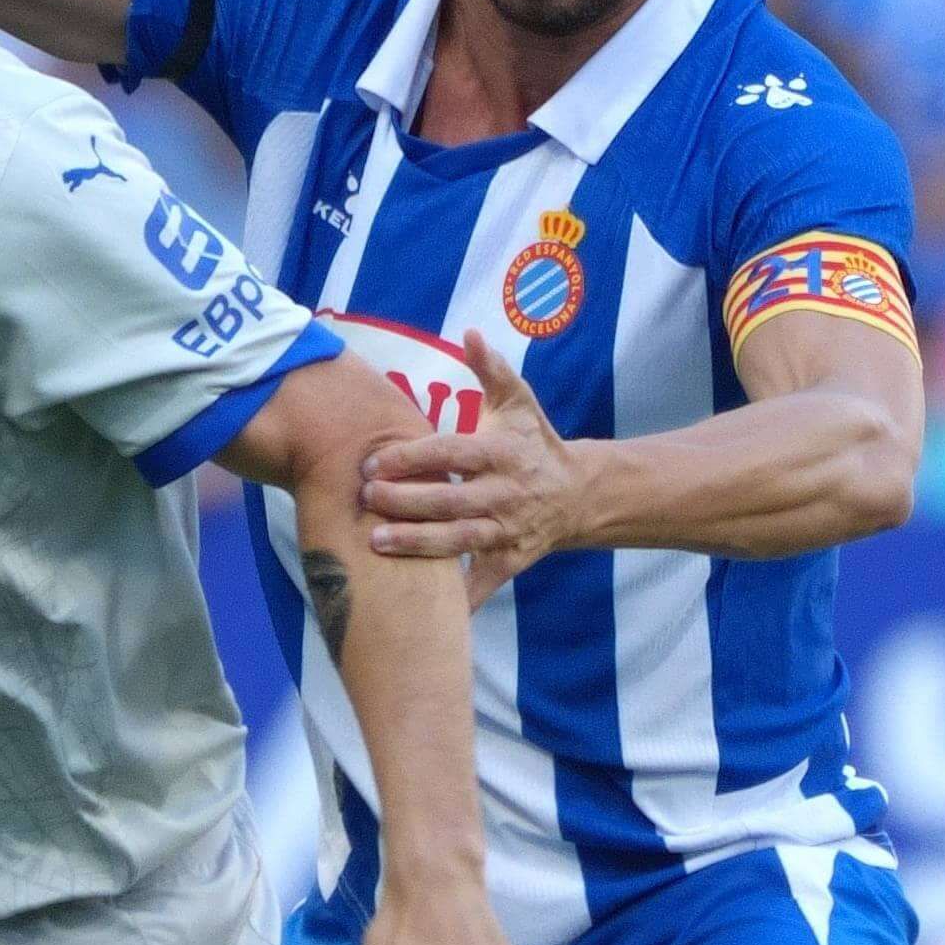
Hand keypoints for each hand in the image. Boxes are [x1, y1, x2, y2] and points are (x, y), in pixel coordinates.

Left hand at [358, 332, 579, 603]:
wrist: (578, 494)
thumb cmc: (535, 443)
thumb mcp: (519, 403)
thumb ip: (491, 370)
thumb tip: (469, 333)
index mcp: (502, 453)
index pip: (453, 453)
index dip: (414, 457)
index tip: (376, 460)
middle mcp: (506, 493)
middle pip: (451, 500)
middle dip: (407, 502)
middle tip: (366, 498)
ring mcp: (508, 531)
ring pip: (459, 542)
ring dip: (417, 545)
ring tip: (375, 543)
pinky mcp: (511, 561)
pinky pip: (482, 585)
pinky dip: (457, 601)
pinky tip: (423, 610)